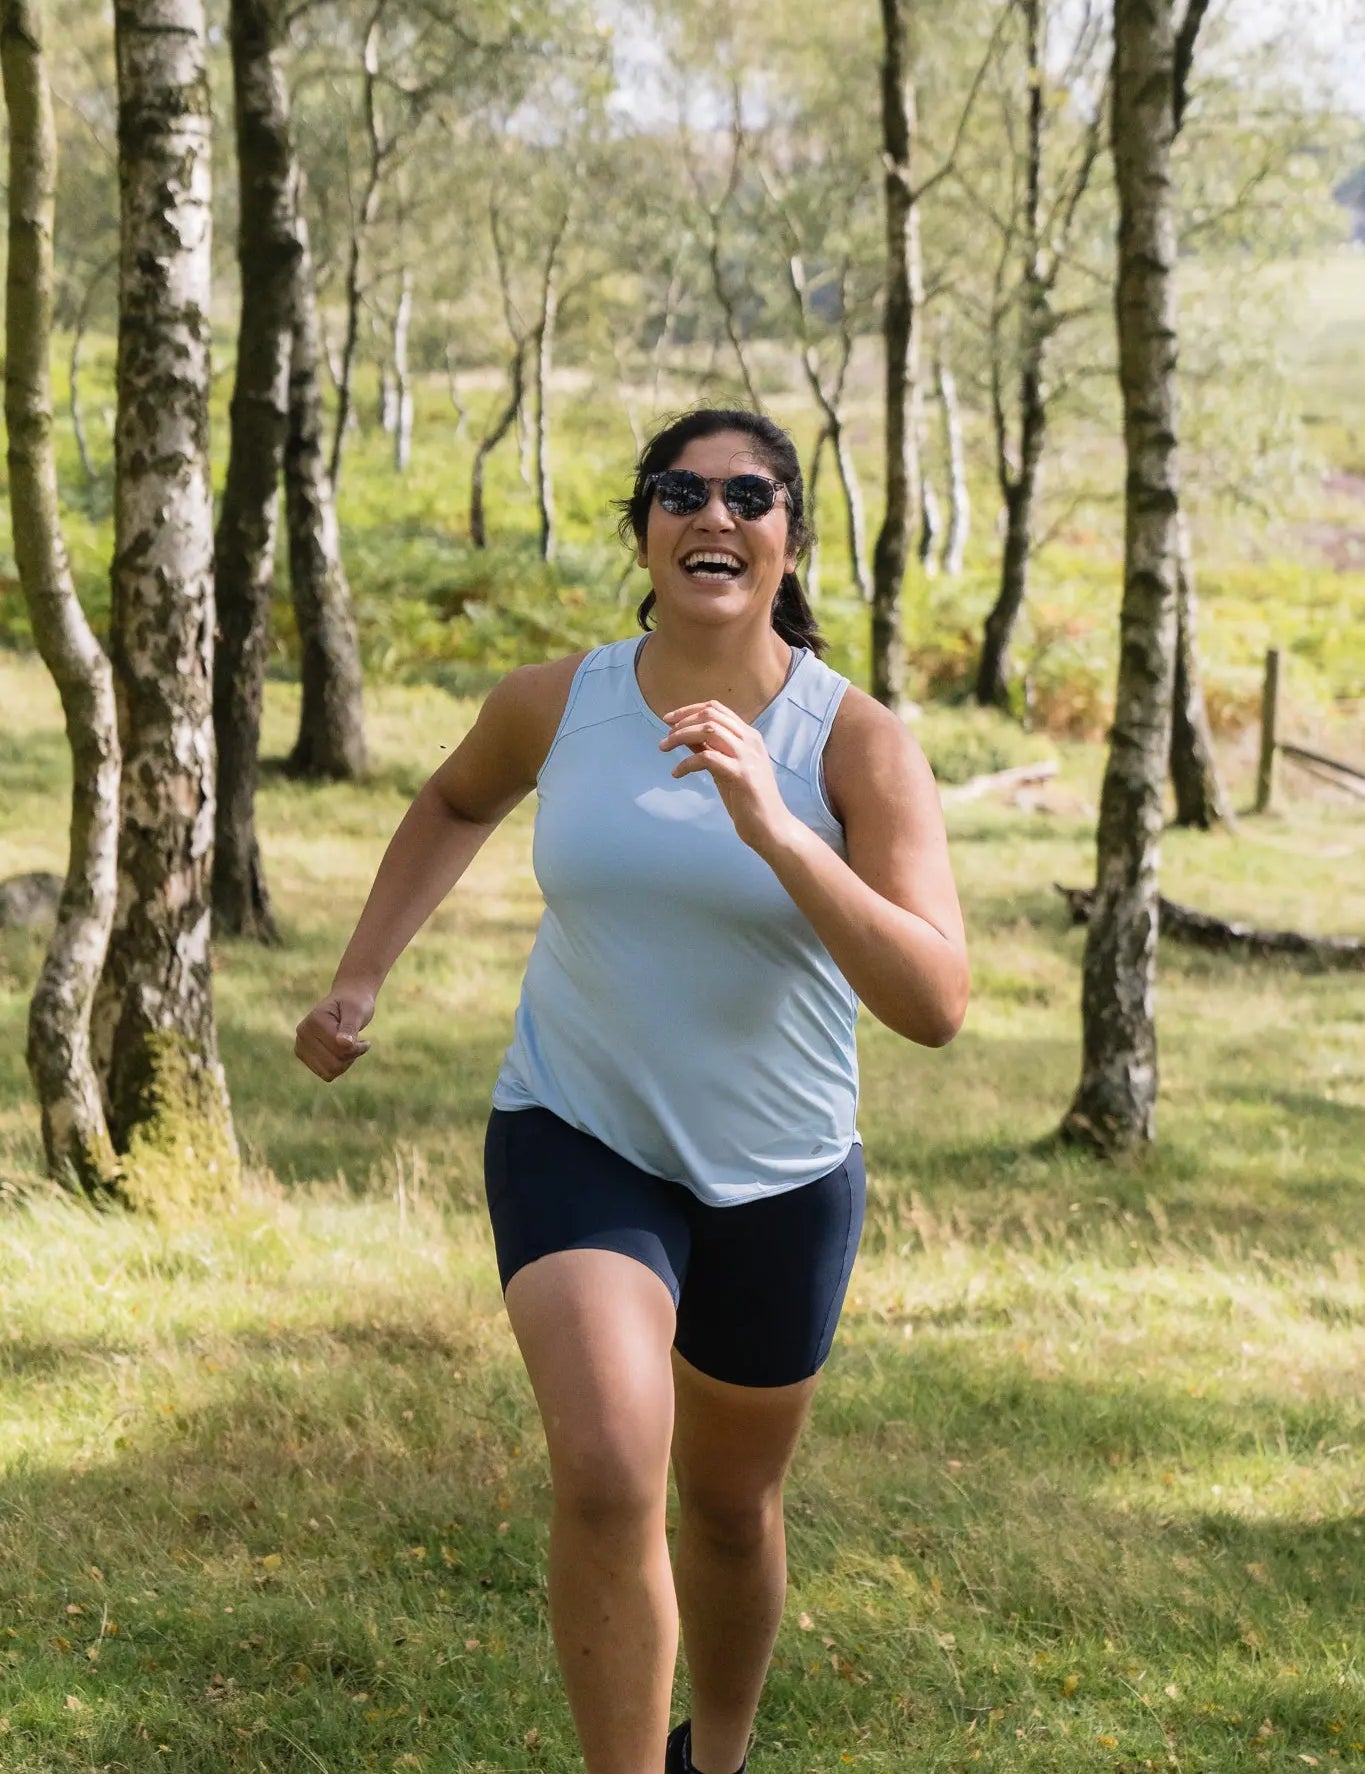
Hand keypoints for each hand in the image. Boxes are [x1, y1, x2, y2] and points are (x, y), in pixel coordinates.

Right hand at [294, 985, 374, 1081]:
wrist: (346, 1000)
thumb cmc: (354, 1004)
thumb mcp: (357, 1012)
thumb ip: (349, 1027)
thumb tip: (343, 1043)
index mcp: (314, 1021)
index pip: (339, 1050)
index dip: (357, 1048)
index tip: (365, 1040)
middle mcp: (302, 1034)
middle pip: (334, 1064)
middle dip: (351, 1057)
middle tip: (358, 1043)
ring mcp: (300, 1045)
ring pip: (329, 1072)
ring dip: (345, 1062)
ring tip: (350, 1047)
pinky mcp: (303, 1055)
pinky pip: (326, 1074)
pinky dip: (339, 1067)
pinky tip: (342, 1053)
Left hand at [659, 700, 802, 857]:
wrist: (772, 827)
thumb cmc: (748, 799)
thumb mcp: (726, 768)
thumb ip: (711, 750)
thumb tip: (685, 737)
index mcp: (749, 736)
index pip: (716, 709)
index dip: (689, 710)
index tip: (669, 719)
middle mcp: (750, 740)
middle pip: (710, 715)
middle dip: (682, 721)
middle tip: (665, 735)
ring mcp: (747, 756)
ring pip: (708, 730)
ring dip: (681, 736)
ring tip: (664, 748)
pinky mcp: (741, 774)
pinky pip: (707, 758)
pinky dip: (686, 763)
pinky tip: (677, 773)